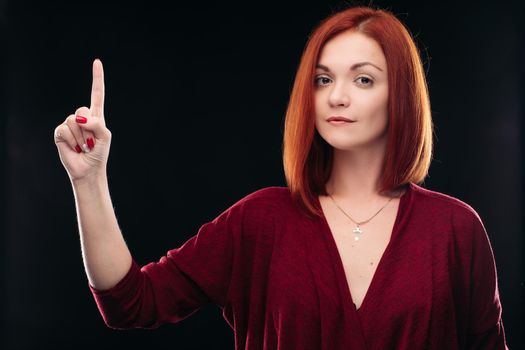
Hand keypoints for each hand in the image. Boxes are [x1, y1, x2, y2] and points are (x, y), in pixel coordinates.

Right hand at [54, 59, 111, 181]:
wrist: (88, 169)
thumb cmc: (99, 153)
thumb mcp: (105, 136)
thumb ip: (97, 123)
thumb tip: (79, 117)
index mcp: (96, 116)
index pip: (97, 94)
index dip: (96, 78)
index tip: (97, 62)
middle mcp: (82, 117)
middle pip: (82, 109)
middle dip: (89, 128)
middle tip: (91, 142)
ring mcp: (70, 124)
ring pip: (73, 120)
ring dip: (81, 137)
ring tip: (84, 146)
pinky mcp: (60, 132)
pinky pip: (64, 129)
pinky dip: (72, 141)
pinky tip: (75, 148)